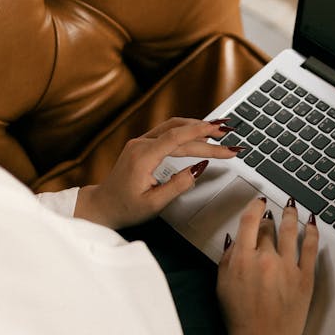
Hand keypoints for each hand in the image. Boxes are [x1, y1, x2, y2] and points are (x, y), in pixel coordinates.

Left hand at [74, 117, 238, 228]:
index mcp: (142, 157)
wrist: (103, 205)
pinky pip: (167, 131)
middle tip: (230, 140)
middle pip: (179, 134)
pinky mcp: (143, 144)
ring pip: (173, 127)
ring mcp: (140, 142)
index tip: (220, 132)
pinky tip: (199, 132)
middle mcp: (140, 144)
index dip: (200, 133)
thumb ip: (178, 185)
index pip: (176, 138)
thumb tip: (199, 168)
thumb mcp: (154, 204)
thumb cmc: (126, 207)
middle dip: (207, 136)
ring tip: (219, 130)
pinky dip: (186, 130)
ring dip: (197, 127)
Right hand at [217, 197, 318, 334]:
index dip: (254, 207)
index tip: (258, 203)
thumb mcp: (222, 286)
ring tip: (292, 207)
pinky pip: (310, 248)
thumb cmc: (240, 319)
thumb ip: (228, 259)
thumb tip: (235, 239)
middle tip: (271, 214)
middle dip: (269, 219)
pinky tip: (312, 224)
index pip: (249, 221)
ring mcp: (288, 267)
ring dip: (290, 215)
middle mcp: (266, 259)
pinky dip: (312, 232)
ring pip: (291, 231)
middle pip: (269, 228)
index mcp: (242, 259)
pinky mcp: (305, 278)